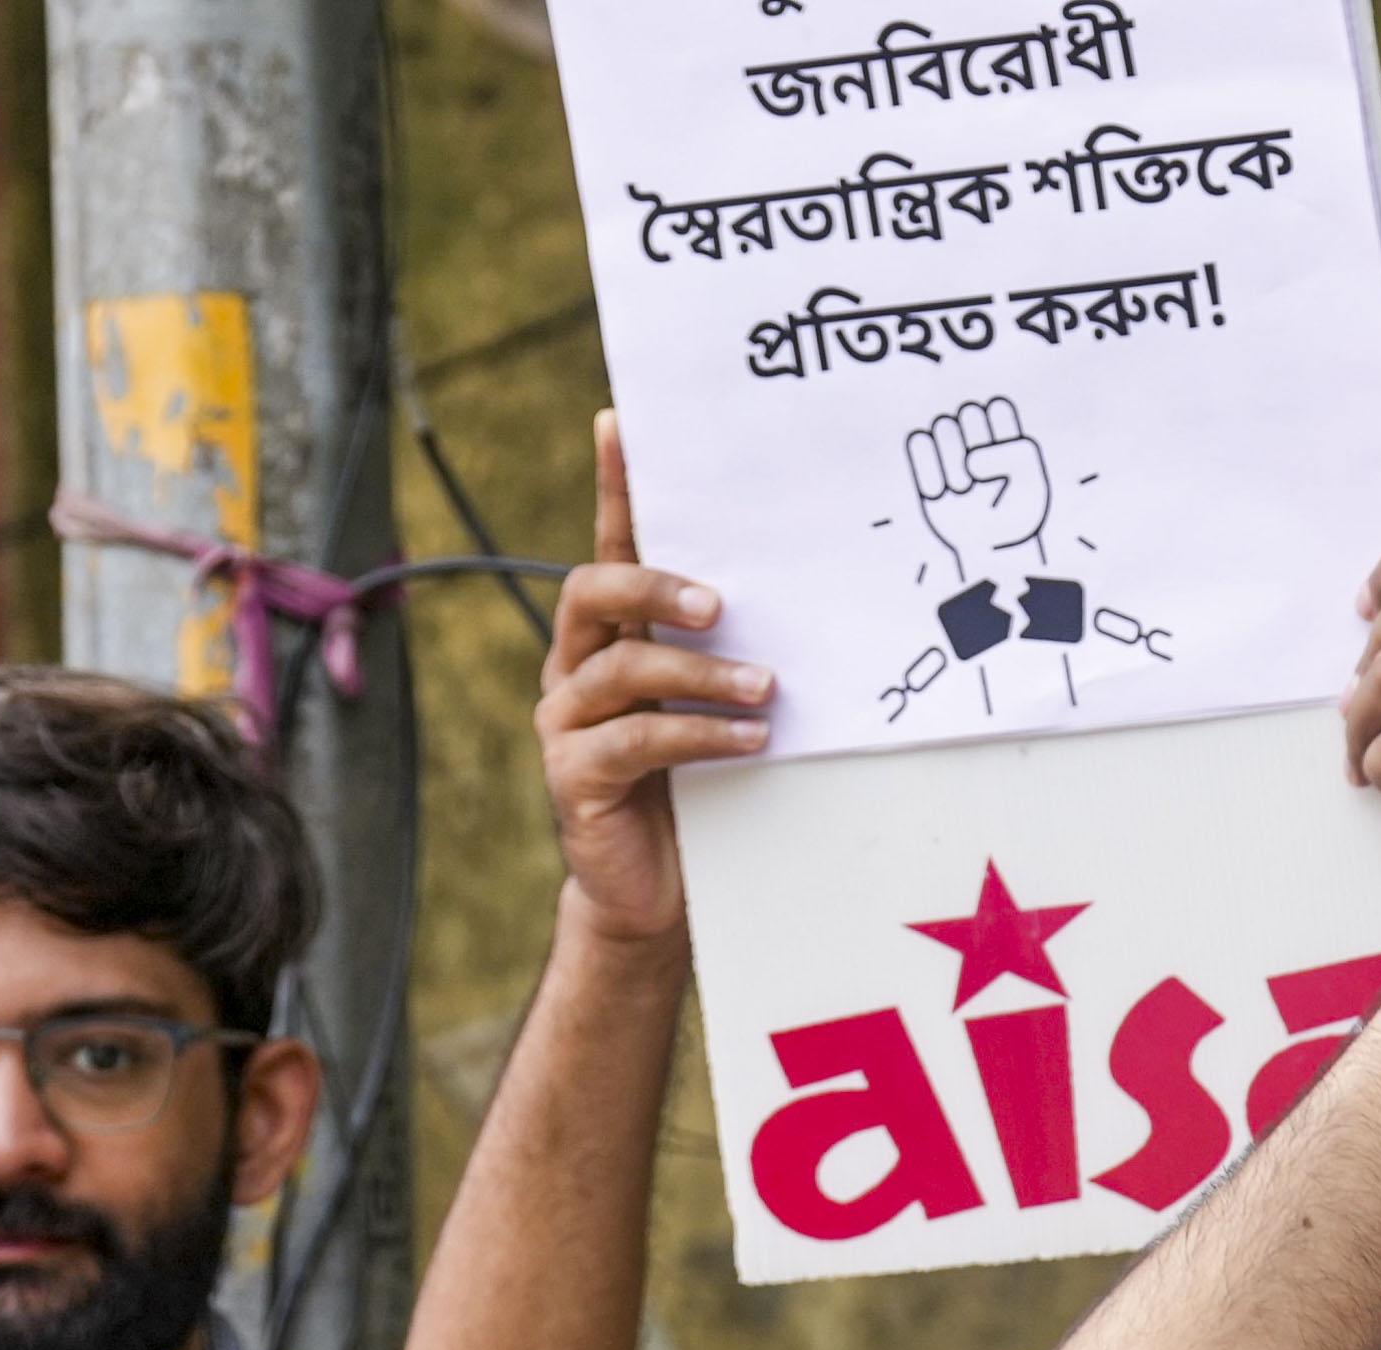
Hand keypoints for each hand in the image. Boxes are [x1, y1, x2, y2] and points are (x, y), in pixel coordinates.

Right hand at [540, 415, 774, 951]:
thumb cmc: (701, 791)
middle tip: (720, 602)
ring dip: (700, 673)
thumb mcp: (722, 710)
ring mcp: (568, 722)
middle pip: (593, 591)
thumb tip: (812, 597)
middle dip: (654, 586)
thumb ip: (738, 656)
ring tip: (766, 687)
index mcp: (612, 638)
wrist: (657, 893)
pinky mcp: (575, 776)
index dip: (612, 487)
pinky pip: (635, 740)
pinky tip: (749, 737)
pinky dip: (698, 734)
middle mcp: (577, 668)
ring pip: (622, 670)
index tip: (620, 425)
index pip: (612, 547)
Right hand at [910, 398, 1054, 577]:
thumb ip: (1014, 459)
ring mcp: (950, 447)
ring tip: (963, 490)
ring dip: (952, 460)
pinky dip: (927, 467)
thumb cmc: (1017, 514)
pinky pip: (919, 441)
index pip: (998, 409)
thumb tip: (970, 460)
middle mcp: (976, 433)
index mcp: (1005, 431)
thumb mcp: (1032, 487)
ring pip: (942, 424)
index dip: (1001, 439)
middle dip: (977, 447)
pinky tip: (938, 495)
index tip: (1010, 469)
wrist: (992, 548)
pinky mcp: (927, 465)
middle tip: (982, 480)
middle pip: (968, 412)